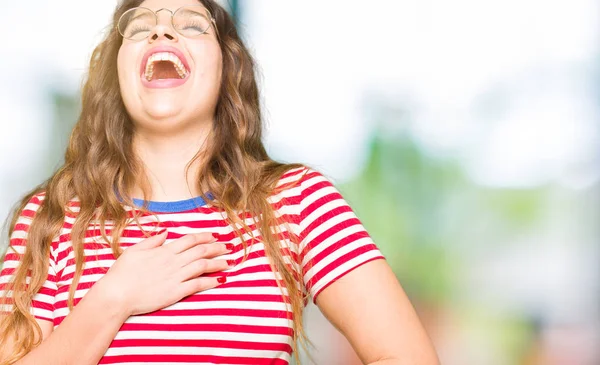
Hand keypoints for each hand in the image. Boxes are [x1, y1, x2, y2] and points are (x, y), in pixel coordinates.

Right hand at [96, 230, 230, 315]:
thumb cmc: (121, 274)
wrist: (116, 295)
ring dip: (218, 263)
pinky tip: (221, 280)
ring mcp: (175, 277)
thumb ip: (152, 241)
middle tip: (228, 247)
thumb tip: (165, 233)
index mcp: (163, 251)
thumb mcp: (134, 251)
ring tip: (229, 262)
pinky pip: (198, 285)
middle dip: (216, 248)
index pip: (189, 240)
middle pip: (200, 251)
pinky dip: (211, 281)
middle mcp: (173, 262)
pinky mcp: (176, 292)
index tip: (214, 236)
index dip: (204, 237)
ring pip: (203, 266)